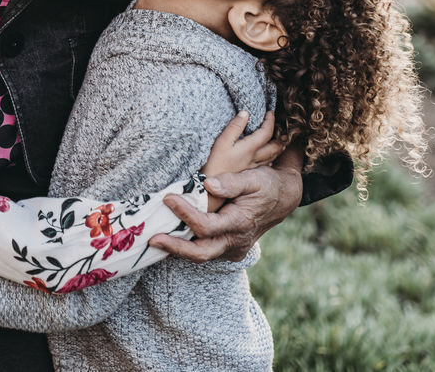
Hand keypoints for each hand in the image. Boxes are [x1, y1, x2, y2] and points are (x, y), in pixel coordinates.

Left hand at [150, 144, 303, 262]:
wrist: (283, 198)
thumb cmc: (267, 184)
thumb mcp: (254, 178)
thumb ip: (232, 182)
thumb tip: (207, 184)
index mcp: (240, 223)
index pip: (206, 226)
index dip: (185, 213)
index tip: (168, 198)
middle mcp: (236, 242)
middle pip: (201, 253)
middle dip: (175, 248)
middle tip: (151, 238)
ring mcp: (233, 249)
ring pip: (201, 255)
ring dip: (178, 249)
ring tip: (155, 238)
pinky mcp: (229, 250)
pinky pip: (205, 251)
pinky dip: (188, 245)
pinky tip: (172, 235)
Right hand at [202, 111, 282, 194]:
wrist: (211, 189)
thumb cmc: (213, 164)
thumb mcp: (221, 142)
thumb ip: (234, 127)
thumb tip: (245, 113)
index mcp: (250, 148)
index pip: (266, 132)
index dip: (270, 121)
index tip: (270, 112)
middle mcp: (254, 158)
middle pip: (274, 147)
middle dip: (280, 137)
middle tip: (283, 129)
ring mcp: (252, 167)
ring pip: (272, 157)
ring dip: (278, 148)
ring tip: (281, 142)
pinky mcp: (248, 174)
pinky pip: (265, 165)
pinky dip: (270, 158)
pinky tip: (268, 159)